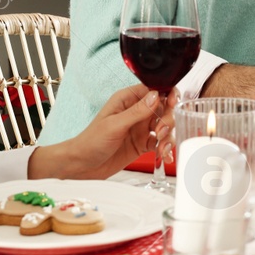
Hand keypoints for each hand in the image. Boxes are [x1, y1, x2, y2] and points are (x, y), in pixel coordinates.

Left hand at [29, 85, 173, 178]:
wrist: (82, 165)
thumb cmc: (91, 141)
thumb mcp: (114, 125)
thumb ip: (137, 111)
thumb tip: (156, 95)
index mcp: (127, 100)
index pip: (154, 89)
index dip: (167, 94)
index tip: (172, 104)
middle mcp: (136, 112)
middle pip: (164, 108)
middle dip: (168, 119)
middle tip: (161, 131)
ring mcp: (140, 128)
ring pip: (164, 126)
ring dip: (168, 136)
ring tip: (162, 147)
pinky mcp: (143, 144)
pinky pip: (160, 143)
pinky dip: (165, 148)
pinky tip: (164, 155)